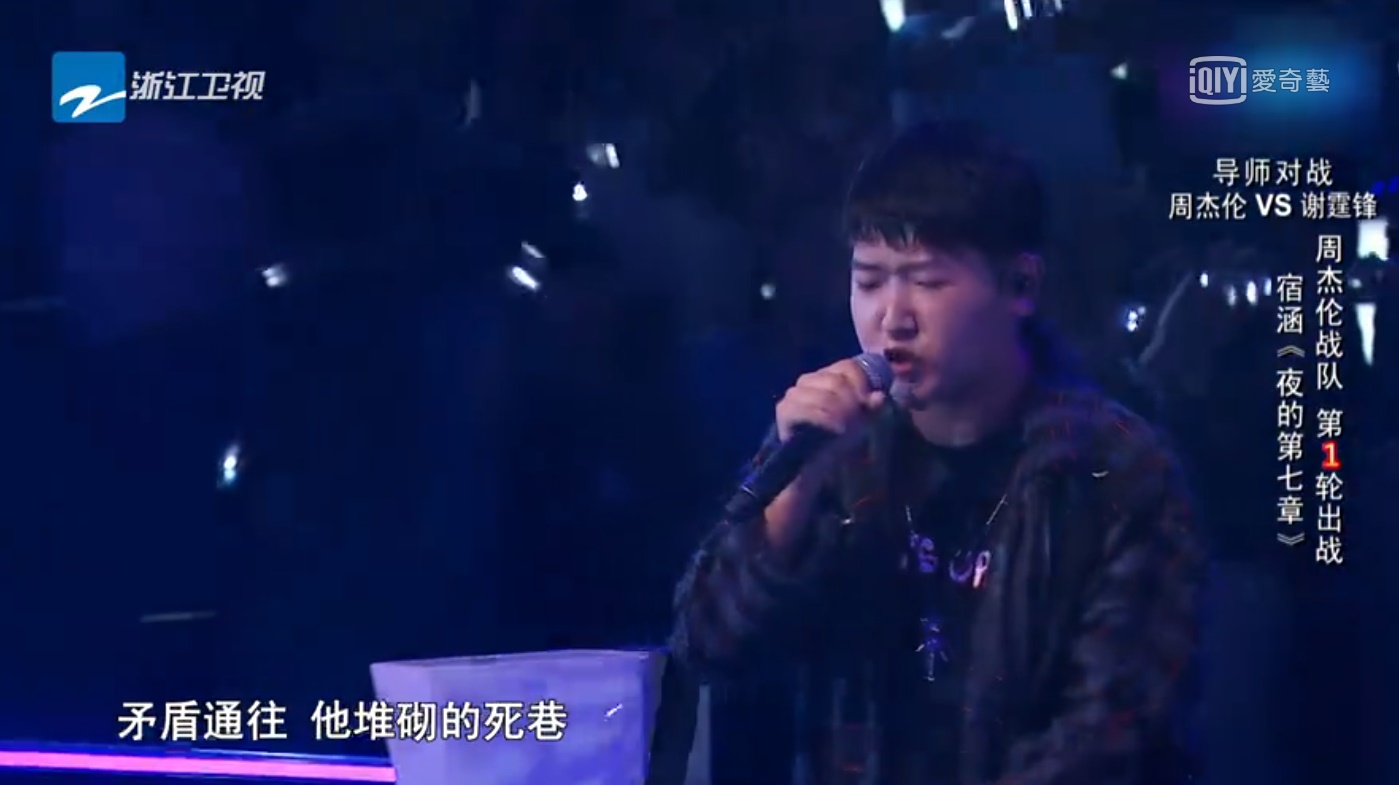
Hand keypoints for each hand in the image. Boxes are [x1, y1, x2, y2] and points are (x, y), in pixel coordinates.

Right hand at [775, 358, 886, 482]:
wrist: (821, 468)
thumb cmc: (842, 441)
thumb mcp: (864, 423)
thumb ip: (872, 408)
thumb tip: (879, 397)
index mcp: (829, 376)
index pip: (847, 367)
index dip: (862, 383)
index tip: (871, 403)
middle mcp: (809, 381)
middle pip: (835, 381)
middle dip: (852, 402)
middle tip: (859, 422)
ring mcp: (794, 395)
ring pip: (822, 395)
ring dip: (839, 412)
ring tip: (847, 429)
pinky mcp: (784, 411)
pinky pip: (803, 409)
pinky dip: (822, 419)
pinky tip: (835, 430)